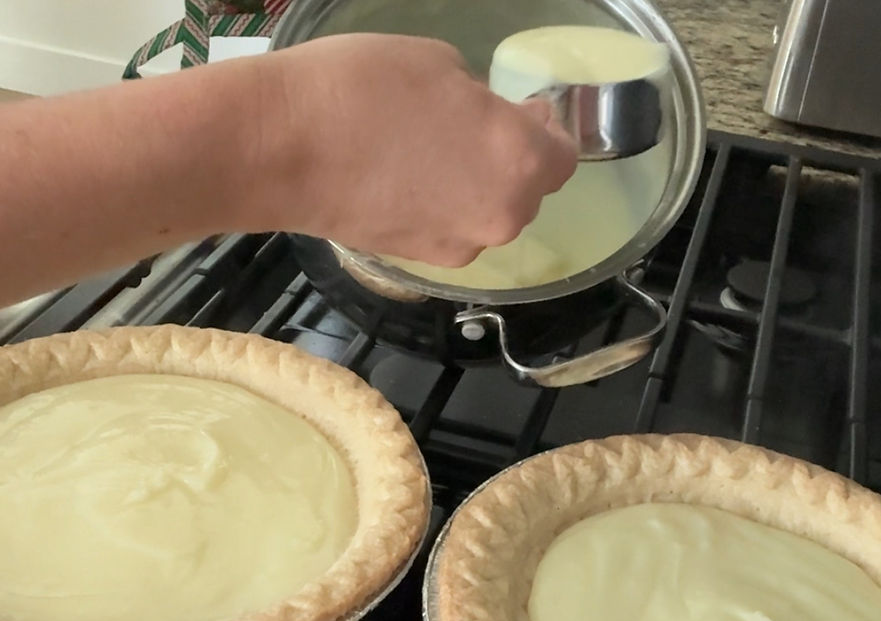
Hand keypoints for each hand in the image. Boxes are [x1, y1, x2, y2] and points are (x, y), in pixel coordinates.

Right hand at [256, 34, 577, 265]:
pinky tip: (404, 180)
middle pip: (527, 192)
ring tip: (431, 155)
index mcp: (519, 162)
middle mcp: (501, 216)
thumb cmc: (362, 89)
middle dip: (511, 161)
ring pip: (487, 215)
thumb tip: (482, 124)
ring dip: (475, 188)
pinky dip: (441, 208)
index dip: (547, 132)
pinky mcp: (420, 262)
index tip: (525, 112)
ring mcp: (460, 246)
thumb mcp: (438, 64)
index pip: (564, 157)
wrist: (282, 150)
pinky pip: (450, 229)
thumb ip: (481, 103)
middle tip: (472, 129)